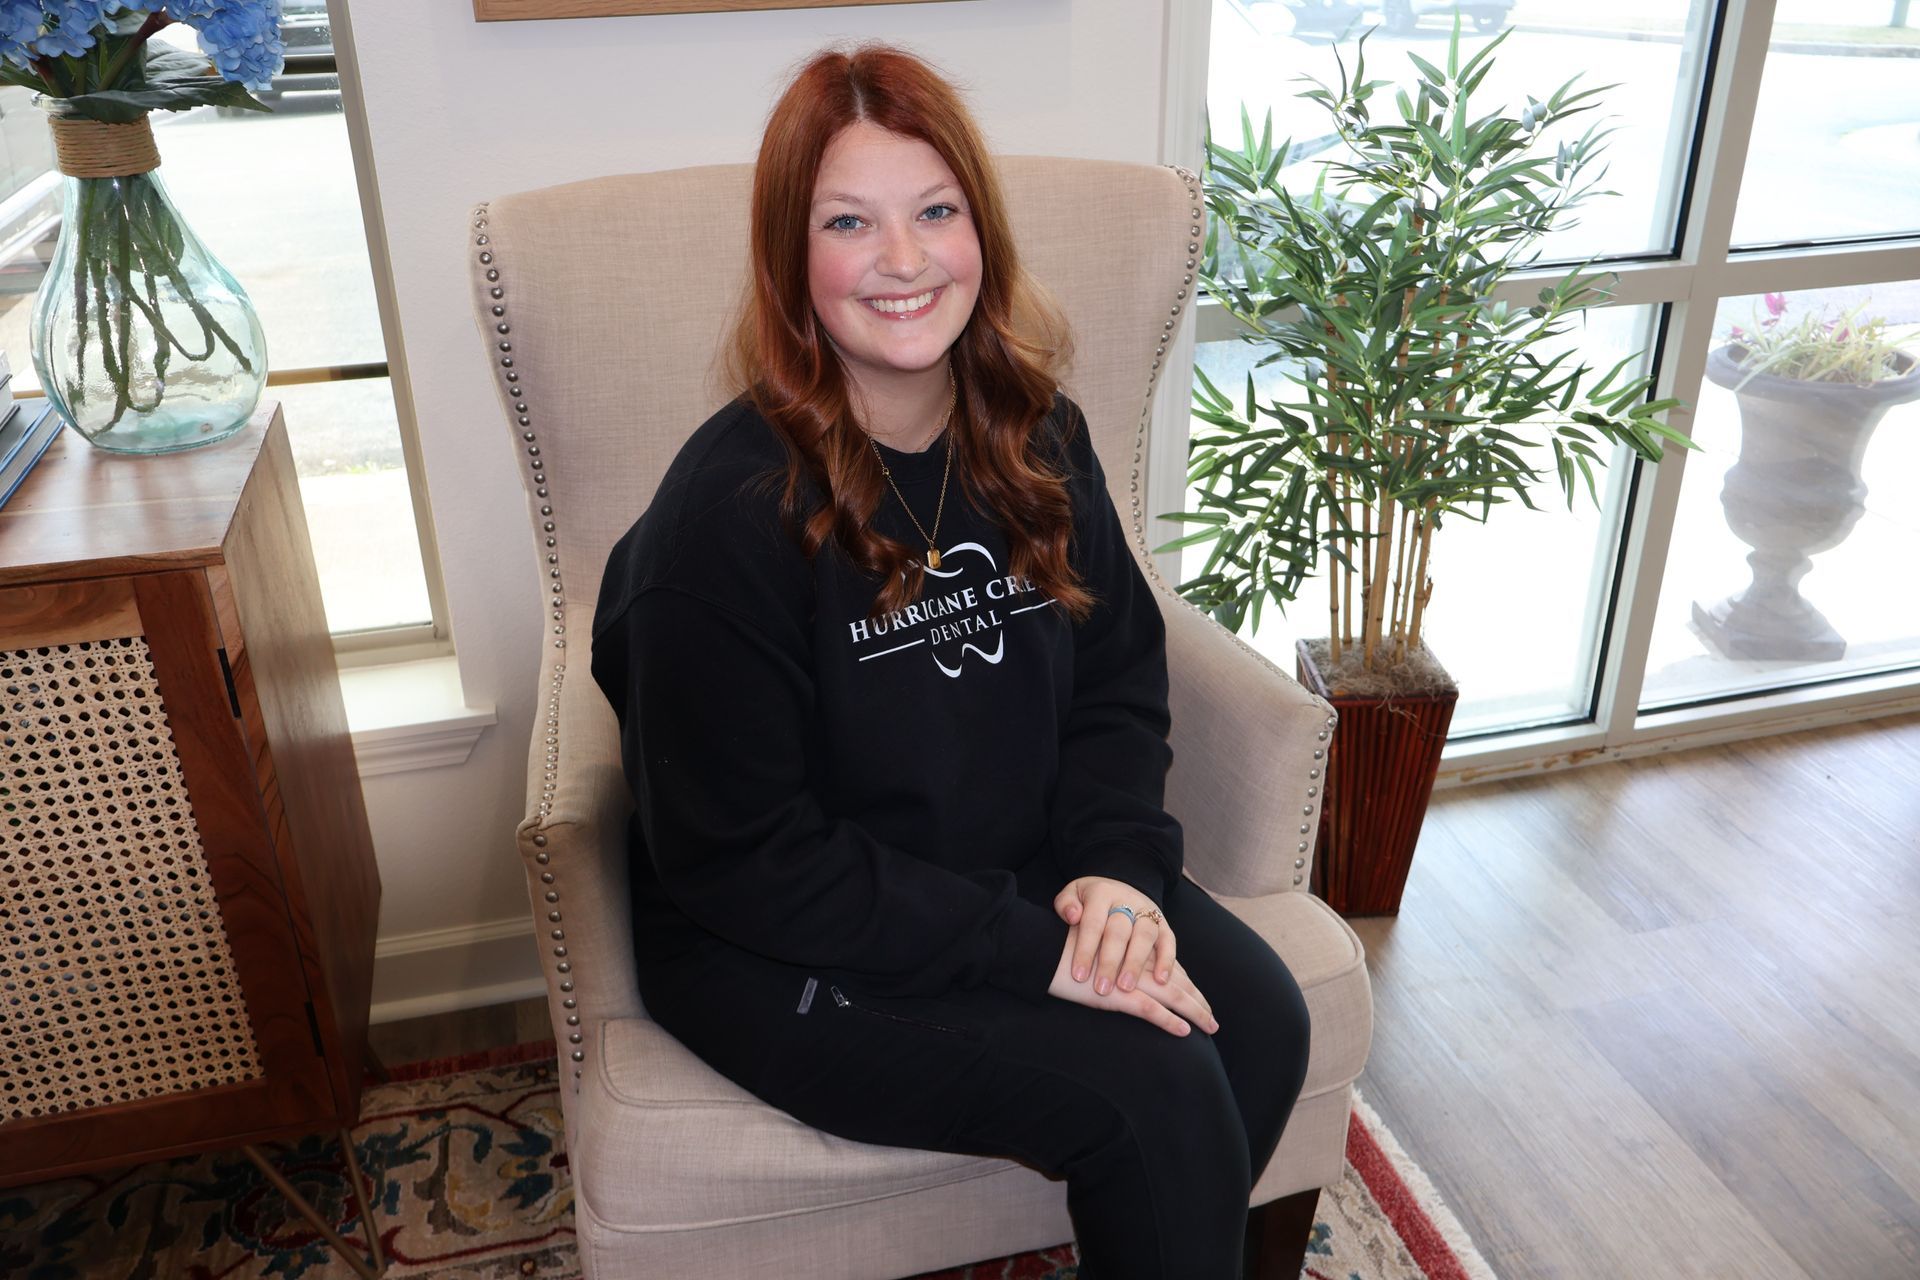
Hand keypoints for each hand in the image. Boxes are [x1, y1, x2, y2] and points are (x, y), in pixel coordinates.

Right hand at [1047, 931, 1216, 1036]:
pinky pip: (1150, 1010)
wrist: (1041, 951)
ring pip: (1172, 996)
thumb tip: (1119, 977)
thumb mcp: (1093, 956)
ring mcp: (1129, 979)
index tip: (1201, 1001)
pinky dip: (1169, 1021)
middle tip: (1214, 1021)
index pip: (1169, 970)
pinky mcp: (1117, 994)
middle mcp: (1137, 963)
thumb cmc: (1063, 954)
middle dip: (1198, 1001)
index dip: (1187, 985)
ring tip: (1210, 1027)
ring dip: (1194, 1013)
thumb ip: (1110, 962)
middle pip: (1178, 983)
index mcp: (1132, 953)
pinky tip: (1184, 1031)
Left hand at [1053, 875, 1175, 997]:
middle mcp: (1127, 901)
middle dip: (1110, 962)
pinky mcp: (1163, 924)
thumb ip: (1065, 904)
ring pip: (1144, 936)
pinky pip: (1168, 941)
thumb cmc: (1089, 901)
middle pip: (1119, 931)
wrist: (1119, 888)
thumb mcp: (1072, 894)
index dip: (1085, 950)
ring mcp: (1147, 912)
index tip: (1078, 976)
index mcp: (1101, 893)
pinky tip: (1160, 981)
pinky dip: (1166, 960)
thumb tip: (1073, 916)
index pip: (1093, 922)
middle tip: (1102, 989)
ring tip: (1126, 988)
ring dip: (1136, 963)